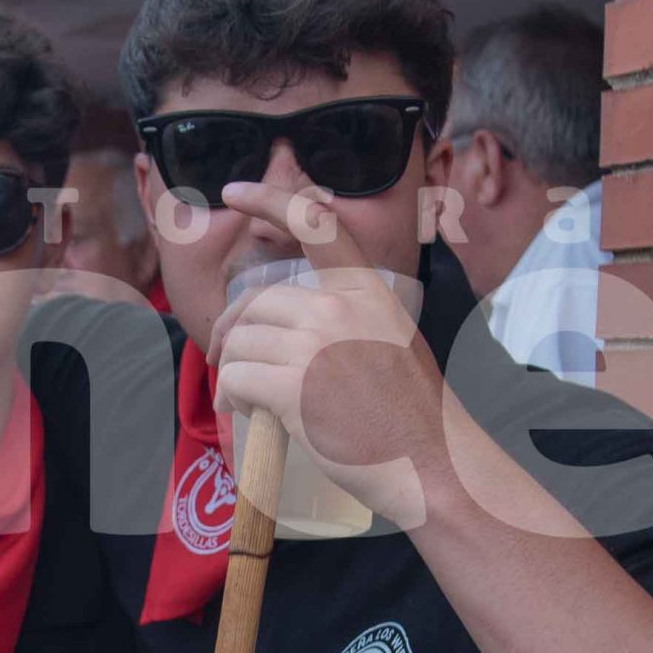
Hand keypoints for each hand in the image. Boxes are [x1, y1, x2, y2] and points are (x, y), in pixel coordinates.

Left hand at [210, 181, 447, 523]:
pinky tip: (245, 411)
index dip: (270, 199)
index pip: (317, 223)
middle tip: (224, 358)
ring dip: (231, 370)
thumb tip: (290, 322)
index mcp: (367, 290)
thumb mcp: (392, 337)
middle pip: (258, 302)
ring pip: (240, 341)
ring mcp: (315, 345)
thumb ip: (349, 316)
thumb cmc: (409, 412)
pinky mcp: (294, 386)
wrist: (428, 461)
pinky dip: (231, 395)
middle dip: (231, 330)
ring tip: (241, 397)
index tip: (234, 191)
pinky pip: (236, 376)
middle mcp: (339, 308)